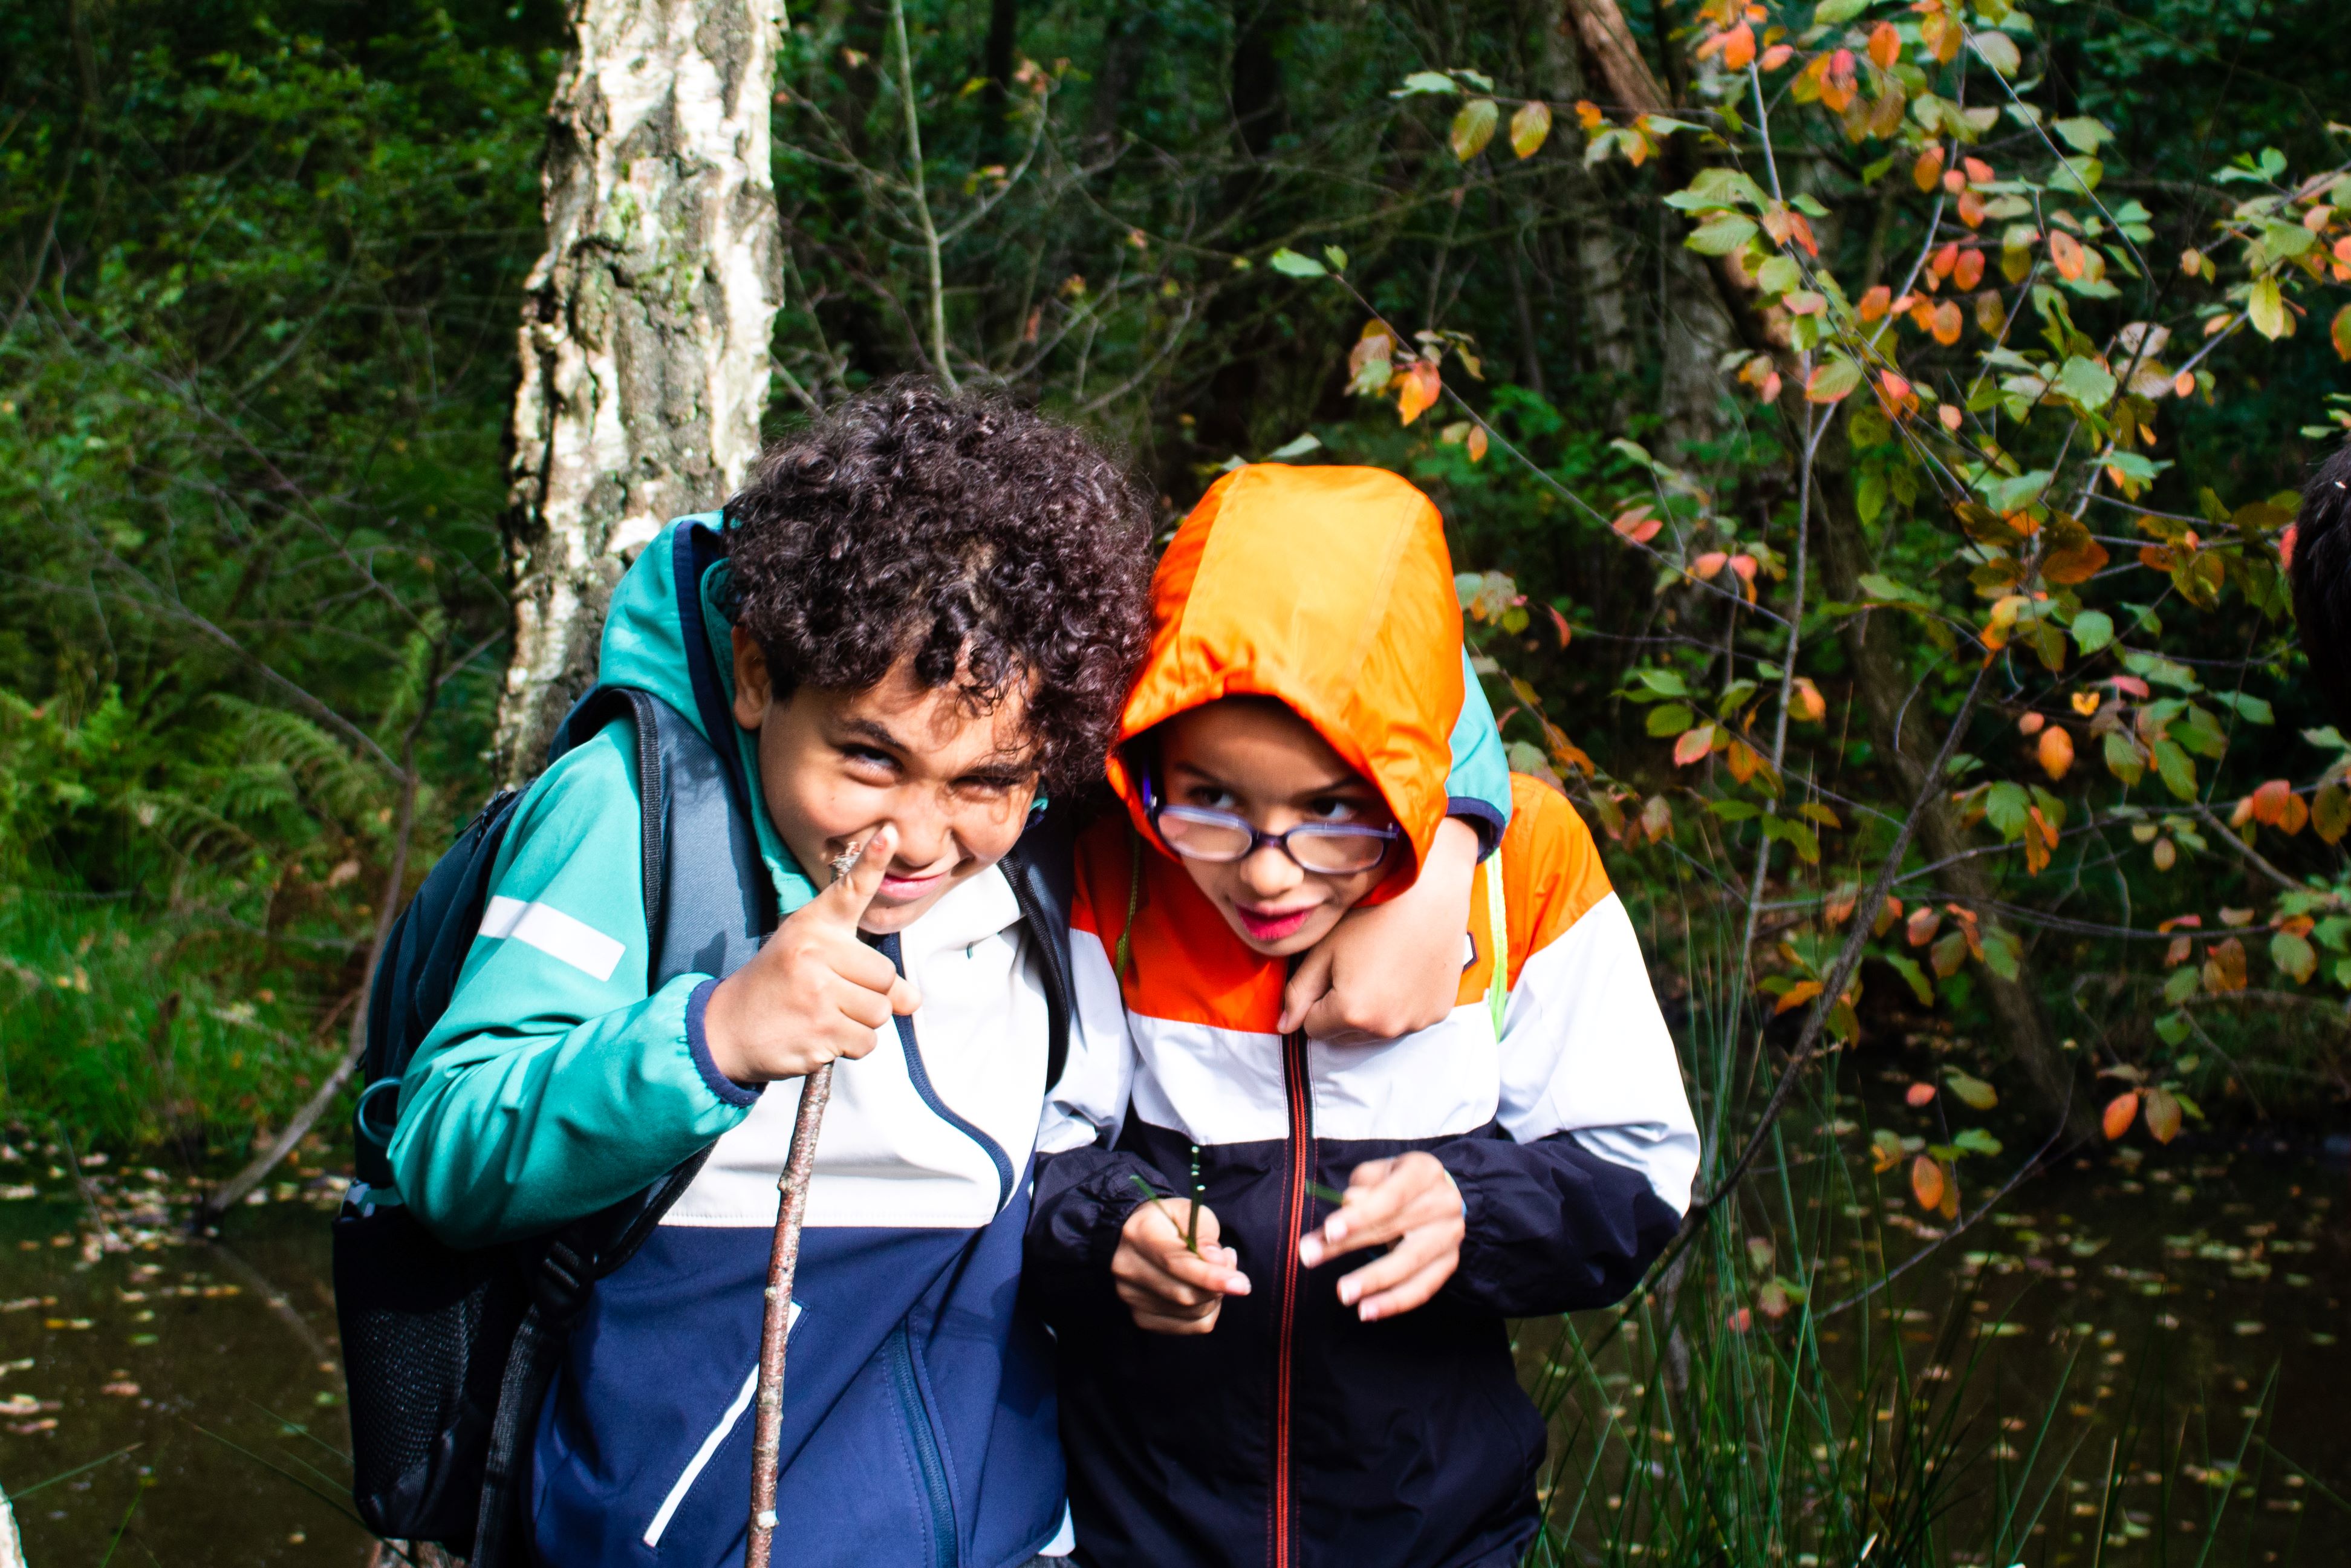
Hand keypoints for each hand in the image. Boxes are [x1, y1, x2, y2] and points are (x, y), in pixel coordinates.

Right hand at [700, 827, 921, 1083]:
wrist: (726, 1028)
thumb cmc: (779, 988)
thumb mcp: (815, 964)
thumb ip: (868, 976)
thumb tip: (913, 1001)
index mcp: (813, 925)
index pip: (850, 890)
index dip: (873, 862)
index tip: (889, 833)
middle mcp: (815, 952)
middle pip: (885, 976)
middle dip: (870, 994)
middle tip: (832, 997)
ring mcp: (817, 992)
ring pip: (879, 1012)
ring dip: (861, 1023)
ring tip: (825, 1016)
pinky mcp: (820, 1030)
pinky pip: (866, 1042)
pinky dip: (850, 1046)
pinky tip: (821, 1036)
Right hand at [1111, 1197, 1249, 1334]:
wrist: (1142, 1235)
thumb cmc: (1172, 1222)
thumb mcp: (1192, 1213)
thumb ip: (1205, 1236)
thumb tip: (1218, 1262)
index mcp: (1139, 1234)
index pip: (1175, 1263)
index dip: (1211, 1276)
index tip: (1242, 1284)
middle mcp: (1127, 1268)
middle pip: (1183, 1294)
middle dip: (1218, 1287)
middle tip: (1231, 1266)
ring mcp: (1130, 1296)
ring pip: (1189, 1313)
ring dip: (1214, 1298)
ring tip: (1216, 1273)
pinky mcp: (1140, 1316)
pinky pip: (1187, 1327)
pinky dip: (1206, 1312)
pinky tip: (1204, 1290)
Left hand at [1280, 817, 1478, 1042]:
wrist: (1429, 893)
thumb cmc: (1370, 914)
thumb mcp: (1324, 950)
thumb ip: (1299, 991)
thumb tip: (1284, 1026)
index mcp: (1352, 1013)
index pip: (1313, 1028)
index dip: (1315, 1000)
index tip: (1329, 970)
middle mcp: (1386, 1028)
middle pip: (1344, 1036)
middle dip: (1341, 1011)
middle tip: (1356, 967)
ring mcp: (1416, 1023)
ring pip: (1375, 1031)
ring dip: (1371, 1012)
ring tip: (1380, 968)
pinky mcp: (1438, 1013)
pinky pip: (1407, 1020)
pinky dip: (1401, 1005)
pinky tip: (1405, 970)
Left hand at [1295, 1152, 1462, 1321]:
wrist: (1433, 1194)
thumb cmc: (1393, 1183)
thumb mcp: (1373, 1177)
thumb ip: (1358, 1192)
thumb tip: (1346, 1211)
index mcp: (1424, 1171)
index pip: (1392, 1195)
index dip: (1360, 1214)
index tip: (1329, 1230)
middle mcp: (1445, 1202)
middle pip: (1394, 1228)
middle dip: (1349, 1245)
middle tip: (1311, 1257)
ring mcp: (1450, 1235)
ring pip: (1409, 1263)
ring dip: (1373, 1281)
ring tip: (1343, 1294)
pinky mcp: (1449, 1263)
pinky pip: (1422, 1289)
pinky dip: (1393, 1302)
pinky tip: (1366, 1311)